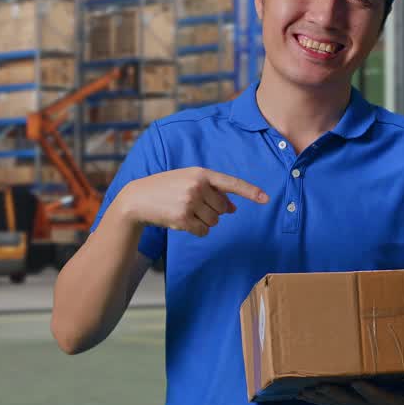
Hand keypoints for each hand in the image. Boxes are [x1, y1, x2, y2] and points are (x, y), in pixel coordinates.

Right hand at [118, 168, 268, 236]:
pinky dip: (196, 230)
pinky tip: (181, 221)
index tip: (266, 199)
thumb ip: (212, 193)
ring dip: (203, 221)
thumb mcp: (189, 183)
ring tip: (184, 211)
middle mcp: (197, 186)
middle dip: (212, 211)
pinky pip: (203, 231)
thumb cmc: (166, 189)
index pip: (231, 183)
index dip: (250, 191)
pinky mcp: (183, 218)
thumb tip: (233, 209)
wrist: (137, 198)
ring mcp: (190, 202)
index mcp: (201, 173)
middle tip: (192, 205)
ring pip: (214, 221)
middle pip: (223, 209)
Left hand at [299, 379, 403, 404]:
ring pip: (334, 401)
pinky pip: (329, 403)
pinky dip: (315, 399)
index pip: (375, 395)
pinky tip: (300, 394)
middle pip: (348, 399)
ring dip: (318, 397)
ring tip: (303, 391)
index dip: (366, 390)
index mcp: (385, 402)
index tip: (358, 382)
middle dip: (333, 392)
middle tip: (319, 386)